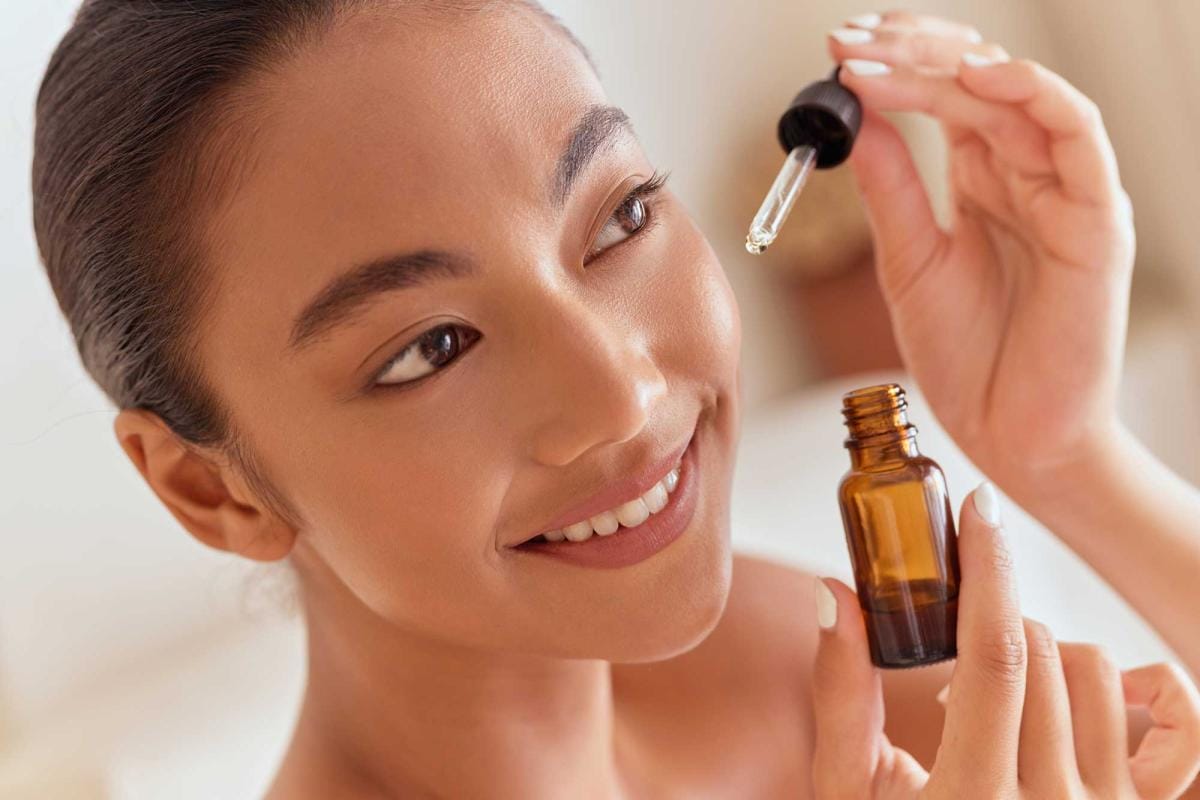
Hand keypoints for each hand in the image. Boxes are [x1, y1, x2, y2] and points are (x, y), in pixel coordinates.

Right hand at [811, 485, 1199, 797]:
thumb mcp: (851, 793)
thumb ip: (841, 695)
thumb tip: (838, 594)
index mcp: (974, 799)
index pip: (997, 654)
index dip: (989, 569)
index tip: (979, 509)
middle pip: (1041, 651)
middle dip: (993, 615)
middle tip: (959, 630)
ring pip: (1098, 672)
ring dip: (1045, 648)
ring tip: (1005, 683)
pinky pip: (1176, 723)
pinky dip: (1146, 687)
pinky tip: (1090, 692)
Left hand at [825, 11, 1134, 491]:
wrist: (1009, 435)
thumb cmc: (969, 357)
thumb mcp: (909, 260)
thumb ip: (891, 189)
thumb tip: (851, 120)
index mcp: (984, 180)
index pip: (947, 94)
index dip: (896, 63)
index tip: (836, 49)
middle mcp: (1026, 174)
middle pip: (977, 80)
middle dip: (910, 51)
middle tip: (848, 41)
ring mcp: (1063, 192)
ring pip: (1018, 95)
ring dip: (950, 65)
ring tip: (886, 57)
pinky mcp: (1094, 221)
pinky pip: (1078, 136)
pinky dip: (1033, 95)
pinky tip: (977, 77)